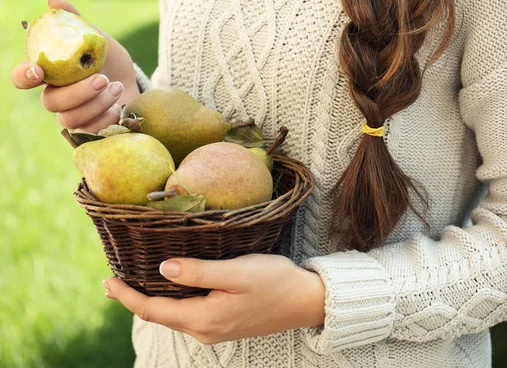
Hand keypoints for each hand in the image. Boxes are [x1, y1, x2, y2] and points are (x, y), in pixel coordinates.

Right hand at [11, 0, 139, 132]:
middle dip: (78, 92)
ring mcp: (71, 117)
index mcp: (50, 74)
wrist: (132, 83)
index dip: (24, 76)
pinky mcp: (89, 132)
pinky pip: (89, 132)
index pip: (23, 78)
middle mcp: (56, 98)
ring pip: (70, 119)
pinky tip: (119, 107)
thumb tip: (54, 1)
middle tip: (103, 79)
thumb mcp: (96, 37)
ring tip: (116, 87)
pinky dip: (106, 119)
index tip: (37, 71)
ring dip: (97, 103)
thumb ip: (76, 21)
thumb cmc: (108, 61)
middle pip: (51, 103)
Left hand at [104, 254, 325, 343]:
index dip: (126, 296)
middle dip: (134, 298)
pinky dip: (172, 301)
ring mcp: (215, 330)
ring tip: (136, 283)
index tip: (107, 281)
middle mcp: (204, 330)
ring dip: (152, 300)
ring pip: (173, 315)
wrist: (306, 302)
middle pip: (159, 315)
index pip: (152, 310)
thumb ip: (199, 272)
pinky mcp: (224, 324)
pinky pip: (188, 314)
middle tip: (113, 281)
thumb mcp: (236, 272)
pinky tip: (171, 288)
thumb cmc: (274, 282)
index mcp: (203, 318)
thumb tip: (162, 269)